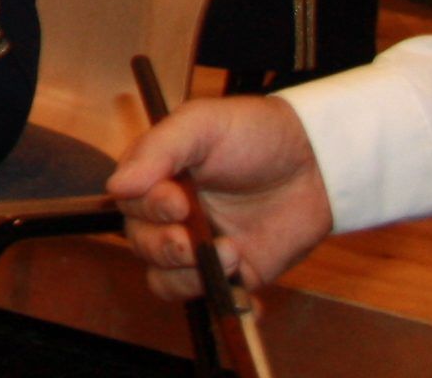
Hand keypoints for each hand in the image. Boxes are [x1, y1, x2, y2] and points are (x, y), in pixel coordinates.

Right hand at [107, 94, 333, 297]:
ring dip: (190, 278)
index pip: (130, 203)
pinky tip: (244, 297)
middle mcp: (170, 216)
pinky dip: (226, 307)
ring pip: (167, 279)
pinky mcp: (233, 274)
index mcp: (155, 178)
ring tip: (231, 257)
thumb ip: (158, 150)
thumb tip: (115, 186)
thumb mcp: (201, 125)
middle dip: (165, 247)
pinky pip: (213, 301)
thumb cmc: (252, 131)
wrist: (316, 161)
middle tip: (193, 242)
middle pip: (143, 245)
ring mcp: (200, 248)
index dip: (148, 209)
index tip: (178, 203)